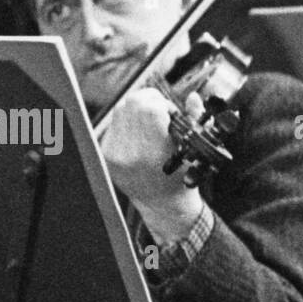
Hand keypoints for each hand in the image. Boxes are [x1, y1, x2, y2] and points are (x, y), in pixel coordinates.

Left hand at [101, 87, 203, 240]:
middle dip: (151, 102)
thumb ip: (195, 119)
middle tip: (162, 116)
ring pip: (122, 108)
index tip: (172, 115)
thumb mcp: (195, 152)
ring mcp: (114, 153)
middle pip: (134, 102)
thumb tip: (193, 97)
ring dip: (139, 109)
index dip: (164, 105)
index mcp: (153, 153)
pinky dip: (129, 121)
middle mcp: (130, 153)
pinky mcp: (106, 152)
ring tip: (152, 124)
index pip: (150, 108)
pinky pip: (115, 122)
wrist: (161, 204)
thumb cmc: (182, 180)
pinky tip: (140, 134)